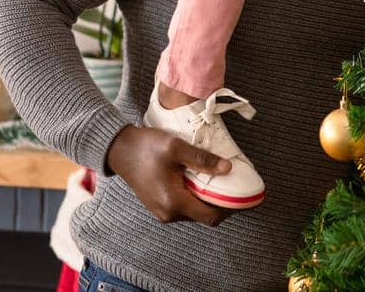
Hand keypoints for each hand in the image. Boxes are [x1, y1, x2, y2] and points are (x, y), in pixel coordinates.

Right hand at [106, 124, 231, 225]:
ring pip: (194, 211)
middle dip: (221, 203)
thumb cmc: (145, 147)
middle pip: (204, 215)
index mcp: (173, 202)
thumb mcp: (176, 148)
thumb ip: (202, 160)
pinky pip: (184, 206)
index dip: (231, 209)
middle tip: (235, 184)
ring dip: (208, 199)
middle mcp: (168, 213)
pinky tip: (201, 180)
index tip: (245, 197)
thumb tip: (227, 168)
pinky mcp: (159, 205)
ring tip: (219, 179)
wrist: (118, 149)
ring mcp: (162, 211)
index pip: (211, 216)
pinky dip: (196, 196)